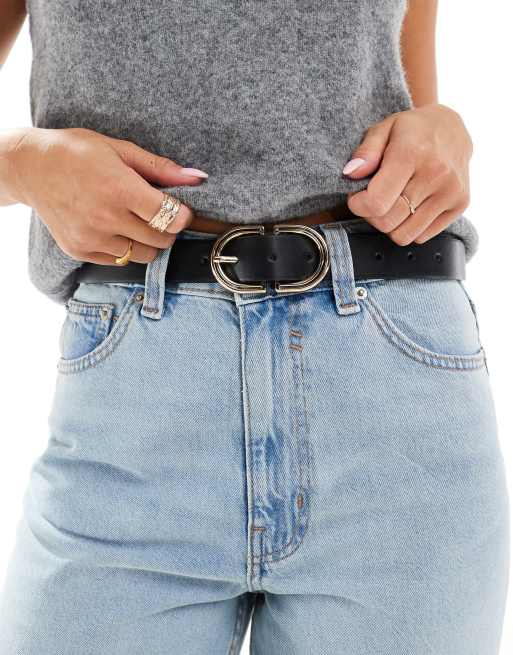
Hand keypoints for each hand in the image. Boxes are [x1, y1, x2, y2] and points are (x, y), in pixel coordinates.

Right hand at [9, 127, 208, 263]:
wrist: (31, 168)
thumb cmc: (77, 153)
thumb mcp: (119, 149)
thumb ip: (160, 168)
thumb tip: (198, 177)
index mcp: (119, 189)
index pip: (169, 217)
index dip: (183, 216)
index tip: (181, 210)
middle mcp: (105, 217)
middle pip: (161, 240)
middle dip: (168, 229)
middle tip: (159, 214)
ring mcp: (91, 238)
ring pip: (143, 255)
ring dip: (148, 241)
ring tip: (136, 221)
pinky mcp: (80, 251)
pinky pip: (120, 261)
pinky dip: (125, 249)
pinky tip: (115, 228)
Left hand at [342, 103, 472, 244]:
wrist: (453, 128)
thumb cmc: (412, 130)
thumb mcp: (383, 128)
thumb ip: (365, 152)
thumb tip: (351, 173)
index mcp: (412, 153)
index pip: (376, 202)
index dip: (358, 205)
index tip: (357, 196)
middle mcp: (436, 174)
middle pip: (388, 222)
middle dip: (372, 215)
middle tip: (374, 199)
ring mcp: (451, 191)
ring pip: (404, 235)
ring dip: (391, 225)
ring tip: (392, 203)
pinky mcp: (461, 204)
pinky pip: (422, 236)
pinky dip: (410, 227)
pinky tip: (410, 206)